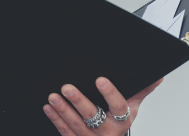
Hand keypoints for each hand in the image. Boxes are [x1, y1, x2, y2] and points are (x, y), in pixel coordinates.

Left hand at [44, 74, 158, 134]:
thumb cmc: (120, 122)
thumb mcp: (132, 108)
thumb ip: (141, 90)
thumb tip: (157, 76)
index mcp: (122, 121)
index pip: (118, 107)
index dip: (110, 94)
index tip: (99, 79)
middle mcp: (108, 132)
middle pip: (93, 118)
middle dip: (79, 102)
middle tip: (67, 88)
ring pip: (77, 127)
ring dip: (63, 111)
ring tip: (53, 97)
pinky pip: (67, 134)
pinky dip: (57, 120)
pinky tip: (49, 108)